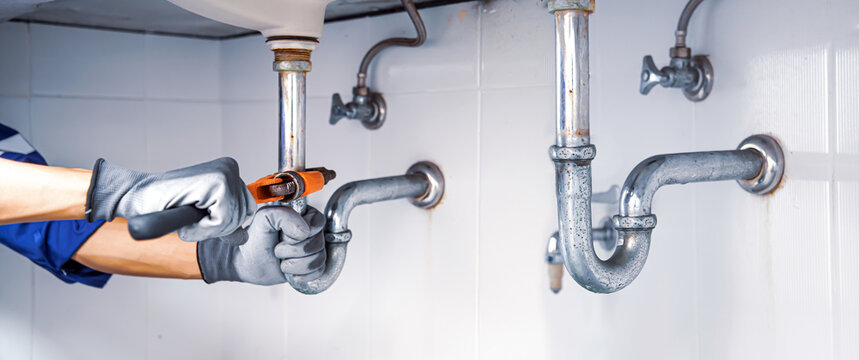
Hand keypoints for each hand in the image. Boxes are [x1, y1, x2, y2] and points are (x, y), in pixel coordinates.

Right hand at [86, 157, 255, 241]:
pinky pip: (221, 222)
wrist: (138, 197)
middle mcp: (230, 168)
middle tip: (190, 213)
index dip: (223, 223)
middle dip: (216, 226)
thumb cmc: (167, 205)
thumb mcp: (204, 217)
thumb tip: (244, 237)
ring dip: (205, 228)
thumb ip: (226, 224)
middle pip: (243, 216)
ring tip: (186, 210)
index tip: (199, 211)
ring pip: (232, 221)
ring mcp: (224, 173)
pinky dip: (200, 229)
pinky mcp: (215, 183)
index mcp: (230, 172)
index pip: (248, 211)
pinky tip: (185, 212)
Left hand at [196, 205, 325, 285]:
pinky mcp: (312, 267)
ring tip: (281, 260)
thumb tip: (305, 231)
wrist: (248, 262)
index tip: (284, 236)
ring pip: (318, 260)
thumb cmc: (256, 238)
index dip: (302, 233)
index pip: (318, 223)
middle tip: (277, 249)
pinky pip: (318, 273)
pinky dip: (301, 275)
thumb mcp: (265, 218)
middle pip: (318, 244)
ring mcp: (313, 250)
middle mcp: (312, 232)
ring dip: (294, 264)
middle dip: (293, 251)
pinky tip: (289, 271)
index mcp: (304, 216)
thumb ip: (284, 215)